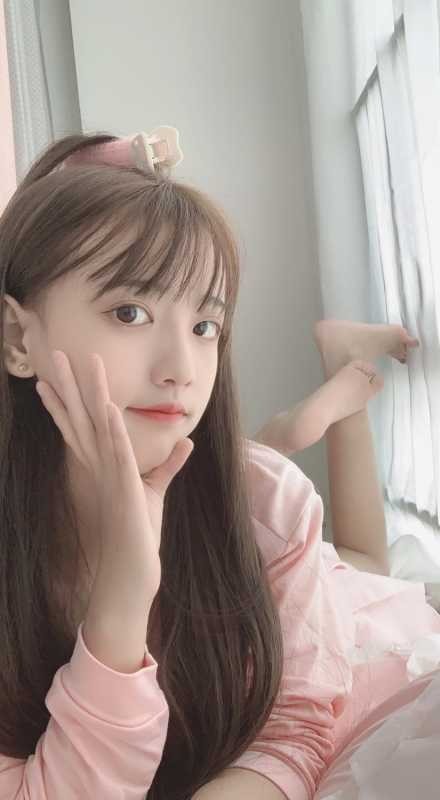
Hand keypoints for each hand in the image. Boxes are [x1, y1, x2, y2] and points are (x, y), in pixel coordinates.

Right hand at [36, 350, 193, 611]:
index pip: (81, 425)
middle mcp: (99, 466)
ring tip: (81, 363)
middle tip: (57, 355)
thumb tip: (185, 443)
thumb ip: (167, 466)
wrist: (132, 573)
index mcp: (102, 465)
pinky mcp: (125, 488)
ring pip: (96, 426)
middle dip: (69, 386)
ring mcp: (110, 475)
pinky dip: (113, 430)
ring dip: (89, 394)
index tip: (52, 376)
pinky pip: (118, 453)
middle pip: (81, 418)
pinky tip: (108, 407)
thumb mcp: (155, 492)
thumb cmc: (139, 534)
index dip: (67, 400)